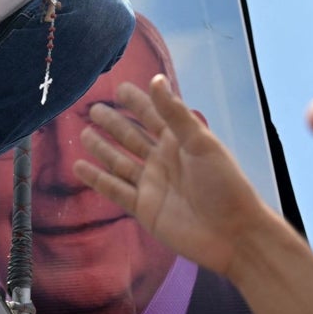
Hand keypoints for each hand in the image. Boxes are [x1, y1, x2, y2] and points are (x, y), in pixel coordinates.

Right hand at [75, 76, 269, 279]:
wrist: (233, 235)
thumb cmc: (224, 184)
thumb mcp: (200, 143)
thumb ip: (174, 113)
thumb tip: (156, 78)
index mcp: (180, 141)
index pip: (153, 115)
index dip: (137, 101)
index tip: (118, 87)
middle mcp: (163, 160)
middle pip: (132, 137)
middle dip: (114, 123)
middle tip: (92, 108)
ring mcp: (152, 184)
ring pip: (120, 162)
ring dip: (102, 148)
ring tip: (83, 133)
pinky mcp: (144, 208)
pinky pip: (115, 190)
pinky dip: (97, 179)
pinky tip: (79, 167)